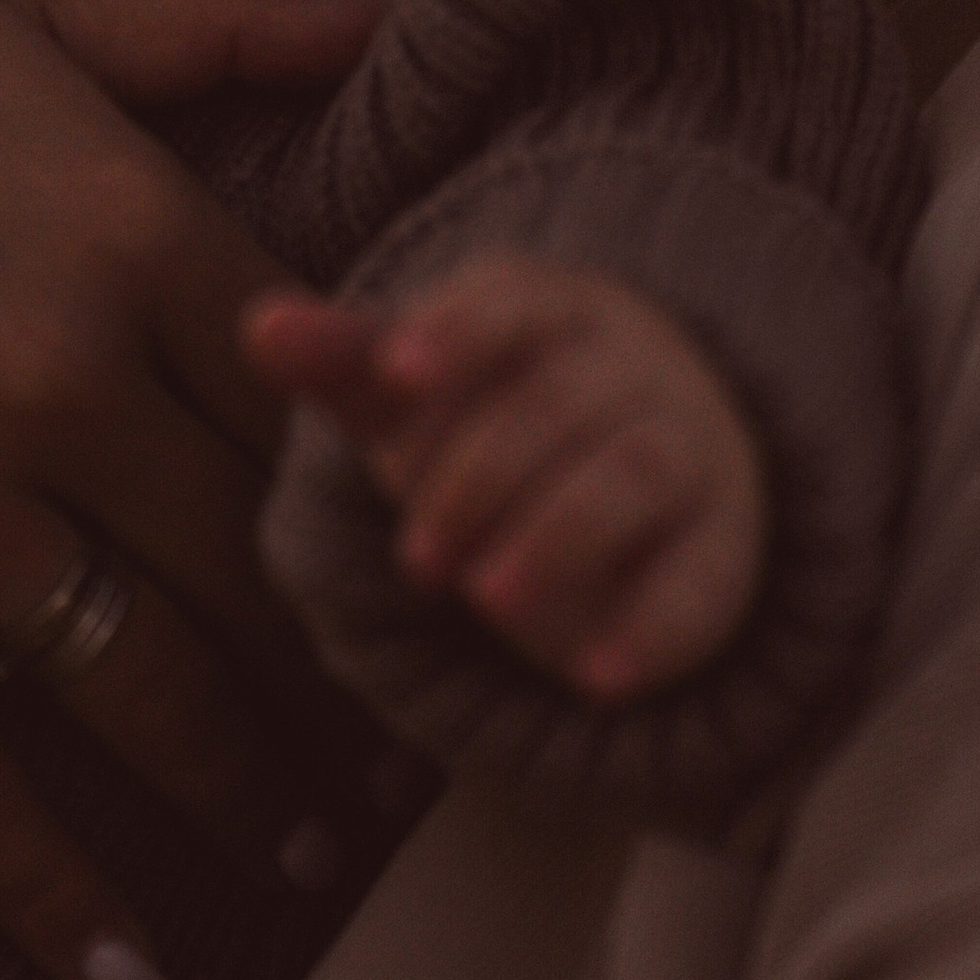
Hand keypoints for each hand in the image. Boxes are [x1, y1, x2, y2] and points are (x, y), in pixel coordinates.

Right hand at [0, 0, 377, 979]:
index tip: (455, 562)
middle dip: (359, 676)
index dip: (406, 496)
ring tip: (312, 849)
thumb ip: (209, 6)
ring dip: (256, 799)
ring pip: (157, 696)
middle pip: (266, 571)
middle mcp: (53, 374)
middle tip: (422, 747)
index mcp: (126, 225)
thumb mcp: (3, 6)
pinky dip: (66, 903)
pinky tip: (139, 978)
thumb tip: (389, 5)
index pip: (329, 398)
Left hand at [246, 255, 767, 705]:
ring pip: (634, 476)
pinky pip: (700, 583)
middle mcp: (635, 367)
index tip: (395, 375)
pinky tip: (592, 677)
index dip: (455, 334)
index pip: (513, 302)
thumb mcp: (424, 390)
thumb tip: (258, 326)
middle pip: (561, 402)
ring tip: (486, 599)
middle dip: (478, 477)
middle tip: (416, 558)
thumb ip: (348, 361)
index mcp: (556, 308)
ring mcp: (689, 452)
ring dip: (559, 536)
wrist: (655, 468)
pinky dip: (652, 630)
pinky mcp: (721, 552)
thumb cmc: (506, 411)